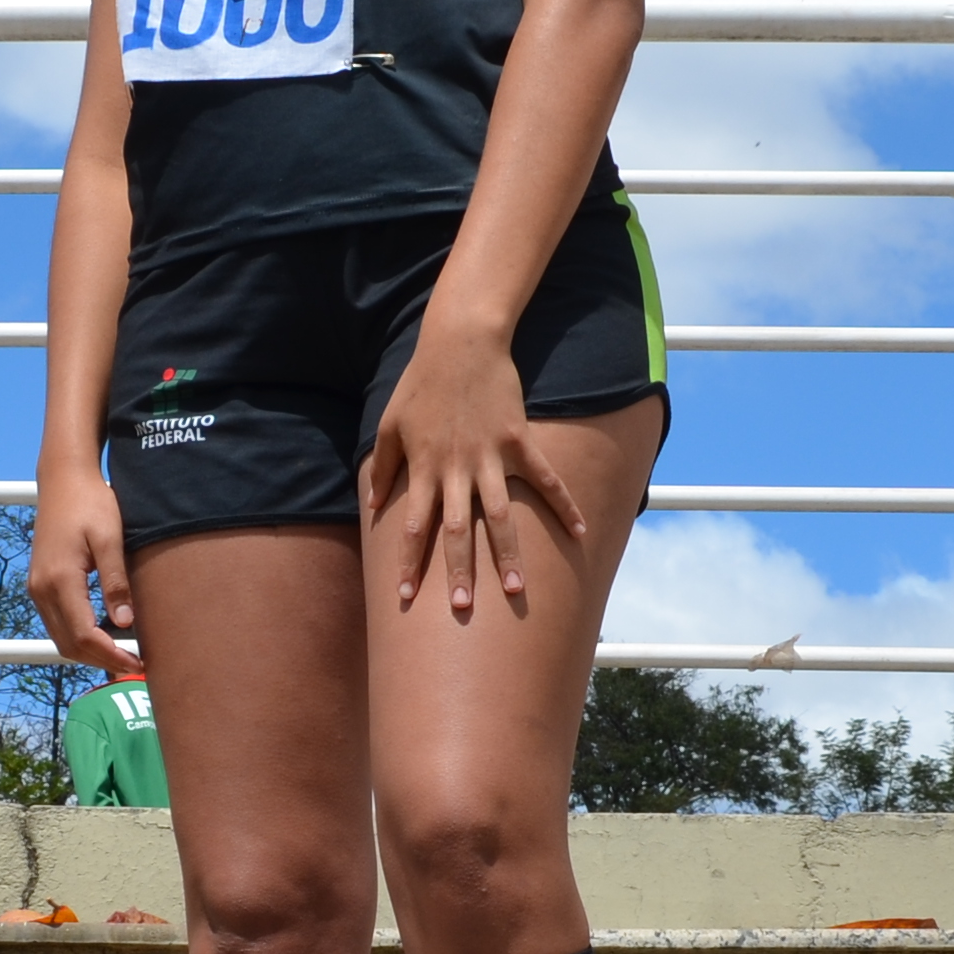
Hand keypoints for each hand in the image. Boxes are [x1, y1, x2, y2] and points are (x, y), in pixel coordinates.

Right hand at [28, 455, 142, 673]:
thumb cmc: (91, 503)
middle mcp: (41, 590)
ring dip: (89, 653)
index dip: (111, 655)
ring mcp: (36, 588)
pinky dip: (79, 637)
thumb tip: (125, 624)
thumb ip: (116, 582)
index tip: (139, 663)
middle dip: (101, 660)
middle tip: (136, 665)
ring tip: (123, 655)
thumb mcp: (110, 539)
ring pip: (60, 638)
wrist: (63, 479)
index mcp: (59, 580)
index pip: (84, 635)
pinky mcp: (38, 585)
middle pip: (69, 645)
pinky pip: (57, 624)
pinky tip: (104, 635)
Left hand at [358, 319, 581, 625]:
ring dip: (508, 555)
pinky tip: (580, 533)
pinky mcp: (519, 441)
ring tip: (516, 590)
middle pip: (458, 531)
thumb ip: (384, 468)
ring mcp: (491, 457)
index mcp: (424, 469)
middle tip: (460, 609)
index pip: (413, 526)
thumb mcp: (390, 424)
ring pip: (501, 516)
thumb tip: (374, 505)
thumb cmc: (421, 384)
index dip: (409, 563)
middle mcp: (457, 469)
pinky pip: (545, 480)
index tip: (404, 597)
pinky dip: (564, 506)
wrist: (461, 343)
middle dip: (459, 572)